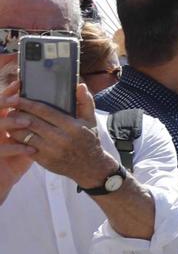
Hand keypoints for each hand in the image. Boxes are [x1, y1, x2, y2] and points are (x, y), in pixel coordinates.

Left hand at [1, 81, 117, 187]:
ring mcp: (52, 151)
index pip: (44, 111)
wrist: (91, 167)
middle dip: (18, 113)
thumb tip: (79, 85)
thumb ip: (85, 101)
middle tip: (10, 107)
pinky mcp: (46, 161)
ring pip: (26, 136)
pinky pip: (26, 148)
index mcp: (72, 126)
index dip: (27, 103)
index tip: (16, 98)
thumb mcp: (91, 120)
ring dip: (15, 127)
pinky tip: (15, 134)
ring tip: (10, 120)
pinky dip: (18, 141)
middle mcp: (61, 138)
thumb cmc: (89, 140)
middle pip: (32, 122)